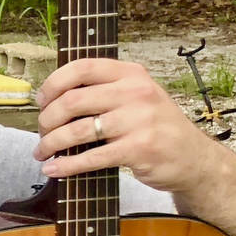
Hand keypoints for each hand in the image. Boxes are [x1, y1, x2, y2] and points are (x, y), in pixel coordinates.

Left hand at [33, 57, 221, 196]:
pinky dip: (67, 165)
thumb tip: (53, 98)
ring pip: (77, 130)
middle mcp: (136, 92)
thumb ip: (105, 91)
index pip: (82, 67)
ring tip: (43, 152)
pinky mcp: (139, 149)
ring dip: (51, 143)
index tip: (41, 101)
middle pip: (72, 100)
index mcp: (131, 74)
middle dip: (47, 119)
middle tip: (42, 132)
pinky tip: (54, 168)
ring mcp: (139, 120)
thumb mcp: (138, 97)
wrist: (195, 158)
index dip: (53, 84)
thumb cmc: (157, 127)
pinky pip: (91, 156)